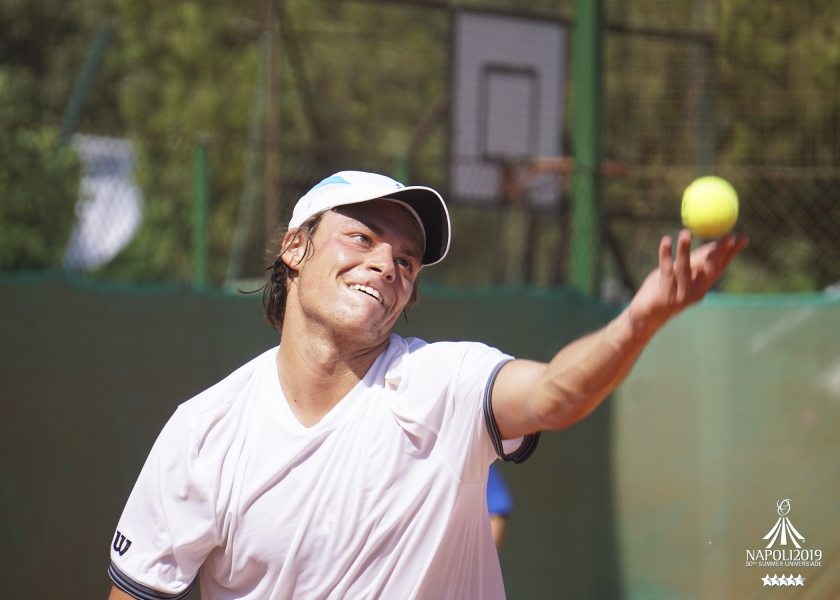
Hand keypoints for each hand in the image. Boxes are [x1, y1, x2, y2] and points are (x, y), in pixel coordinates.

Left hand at [627, 229, 747, 336]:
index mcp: (701, 286)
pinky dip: (665, 256)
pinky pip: (665, 273)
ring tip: (685, 232)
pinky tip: (665, 242)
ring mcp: (681, 297)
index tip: (741, 237)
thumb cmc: (661, 290)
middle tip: (727, 235)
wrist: (643, 316)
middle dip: (719, 252)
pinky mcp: (665, 299)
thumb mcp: (679, 273)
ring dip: (685, 249)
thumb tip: (714, 242)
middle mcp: (695, 293)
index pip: (720, 267)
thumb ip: (694, 260)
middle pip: (709, 270)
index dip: (731, 253)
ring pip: (684, 269)